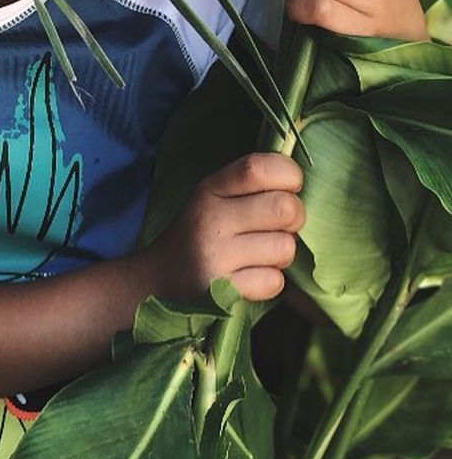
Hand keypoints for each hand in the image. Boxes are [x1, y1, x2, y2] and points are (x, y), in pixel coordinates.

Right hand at [139, 153, 304, 301]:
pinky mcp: (221, 290)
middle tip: (278, 225)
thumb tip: (299, 184)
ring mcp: (215, 255)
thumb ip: (250, 185)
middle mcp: (210, 218)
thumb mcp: (212, 197)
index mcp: (210, 189)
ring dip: (281, 253)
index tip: (289, 186)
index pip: (257, 168)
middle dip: (294, 218)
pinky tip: (248, 276)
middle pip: (284, 208)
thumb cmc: (200, 232)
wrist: (158, 278)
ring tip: (259, 253)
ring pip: (285, 247)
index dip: (288, 174)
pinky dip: (268, 281)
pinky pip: (273, 281)